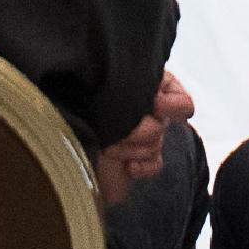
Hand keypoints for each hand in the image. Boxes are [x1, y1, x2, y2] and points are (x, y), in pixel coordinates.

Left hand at [93, 70, 195, 210]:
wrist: (66, 119)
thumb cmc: (87, 94)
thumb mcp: (111, 81)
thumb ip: (132, 83)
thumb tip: (152, 100)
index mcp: (153, 88)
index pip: (183, 103)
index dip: (169, 106)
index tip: (151, 104)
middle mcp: (154, 112)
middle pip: (160, 128)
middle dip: (135, 131)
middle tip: (113, 130)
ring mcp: (149, 137)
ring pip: (153, 147)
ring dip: (128, 148)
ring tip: (107, 145)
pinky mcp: (141, 160)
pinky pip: (154, 166)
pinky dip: (141, 167)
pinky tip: (127, 166)